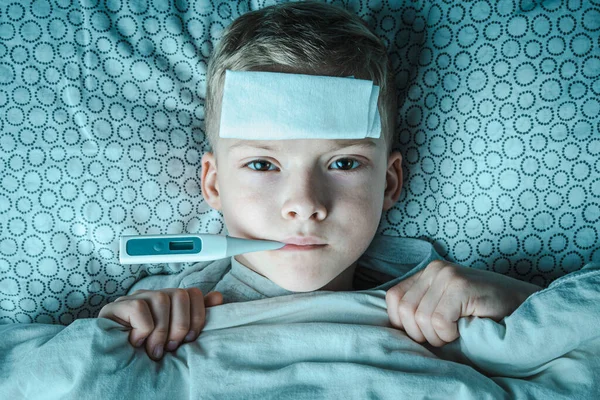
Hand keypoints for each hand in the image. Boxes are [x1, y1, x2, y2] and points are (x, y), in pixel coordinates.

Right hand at [98, 288, 222, 360]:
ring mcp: (134, 299)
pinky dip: (142, 329)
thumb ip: (196, 317)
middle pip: (180, 294)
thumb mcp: (176, 338)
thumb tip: (218, 297)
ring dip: (160, 331)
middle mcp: (152, 296)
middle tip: (171, 347)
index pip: (193, 293)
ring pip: (161, 299)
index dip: (197, 316)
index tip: (189, 339)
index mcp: (169, 302)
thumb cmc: (147, 354)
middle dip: (180, 325)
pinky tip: (136, 343)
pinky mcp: (115, 307)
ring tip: (154, 350)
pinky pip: (139, 307)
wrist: (114, 367)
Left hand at [385, 260, 541, 346]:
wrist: (524, 307)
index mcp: (426, 273)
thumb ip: (422, 307)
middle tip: (446, 334)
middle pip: (404, 312)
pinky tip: (466, 328)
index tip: (426, 332)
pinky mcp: (461, 287)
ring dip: (438, 336)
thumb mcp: (446, 306)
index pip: (393, 300)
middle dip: (422, 333)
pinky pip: (439, 322)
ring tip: (457, 330)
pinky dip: (450, 334)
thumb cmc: (484, 313)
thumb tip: (393, 326)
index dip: (405, 324)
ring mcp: (447, 275)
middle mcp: (434, 269)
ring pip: (421, 319)